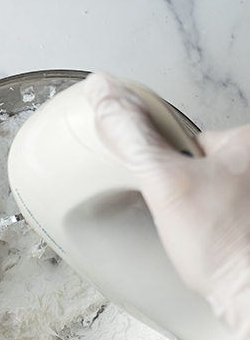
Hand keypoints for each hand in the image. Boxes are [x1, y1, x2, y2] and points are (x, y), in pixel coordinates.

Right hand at [87, 72, 249, 339]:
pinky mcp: (246, 221)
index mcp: (245, 142)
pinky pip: (218, 207)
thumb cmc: (225, 246)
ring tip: (197, 229)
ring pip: (206, 186)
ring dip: (193, 204)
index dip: (167, 165)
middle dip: (181, 185)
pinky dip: (208, 220)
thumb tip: (105, 93)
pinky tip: (208, 239)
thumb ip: (133, 138)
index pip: (189, 137)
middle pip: (197, 161)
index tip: (169, 189)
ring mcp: (249, 193)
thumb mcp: (166, 183)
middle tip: (184, 213)